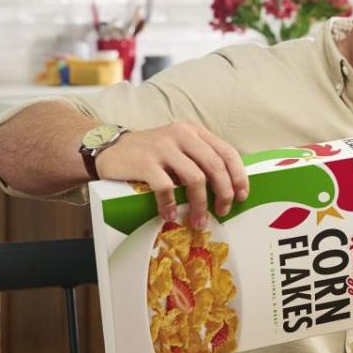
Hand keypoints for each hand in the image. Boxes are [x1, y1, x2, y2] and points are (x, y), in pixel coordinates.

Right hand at [96, 122, 247, 228]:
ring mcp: (163, 147)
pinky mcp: (145, 162)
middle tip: (223, 211)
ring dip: (200, 204)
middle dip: (224, 193)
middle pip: (215, 166)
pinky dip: (171, 204)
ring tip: (198, 221)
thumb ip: (199, 158)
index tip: (242, 196)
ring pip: (195, 178)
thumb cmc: (150, 153)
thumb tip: (226, 188)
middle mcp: (182, 135)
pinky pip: (166, 187)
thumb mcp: (178, 147)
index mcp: (195, 131)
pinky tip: (171, 215)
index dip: (238, 176)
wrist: (109, 148)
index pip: (227, 152)